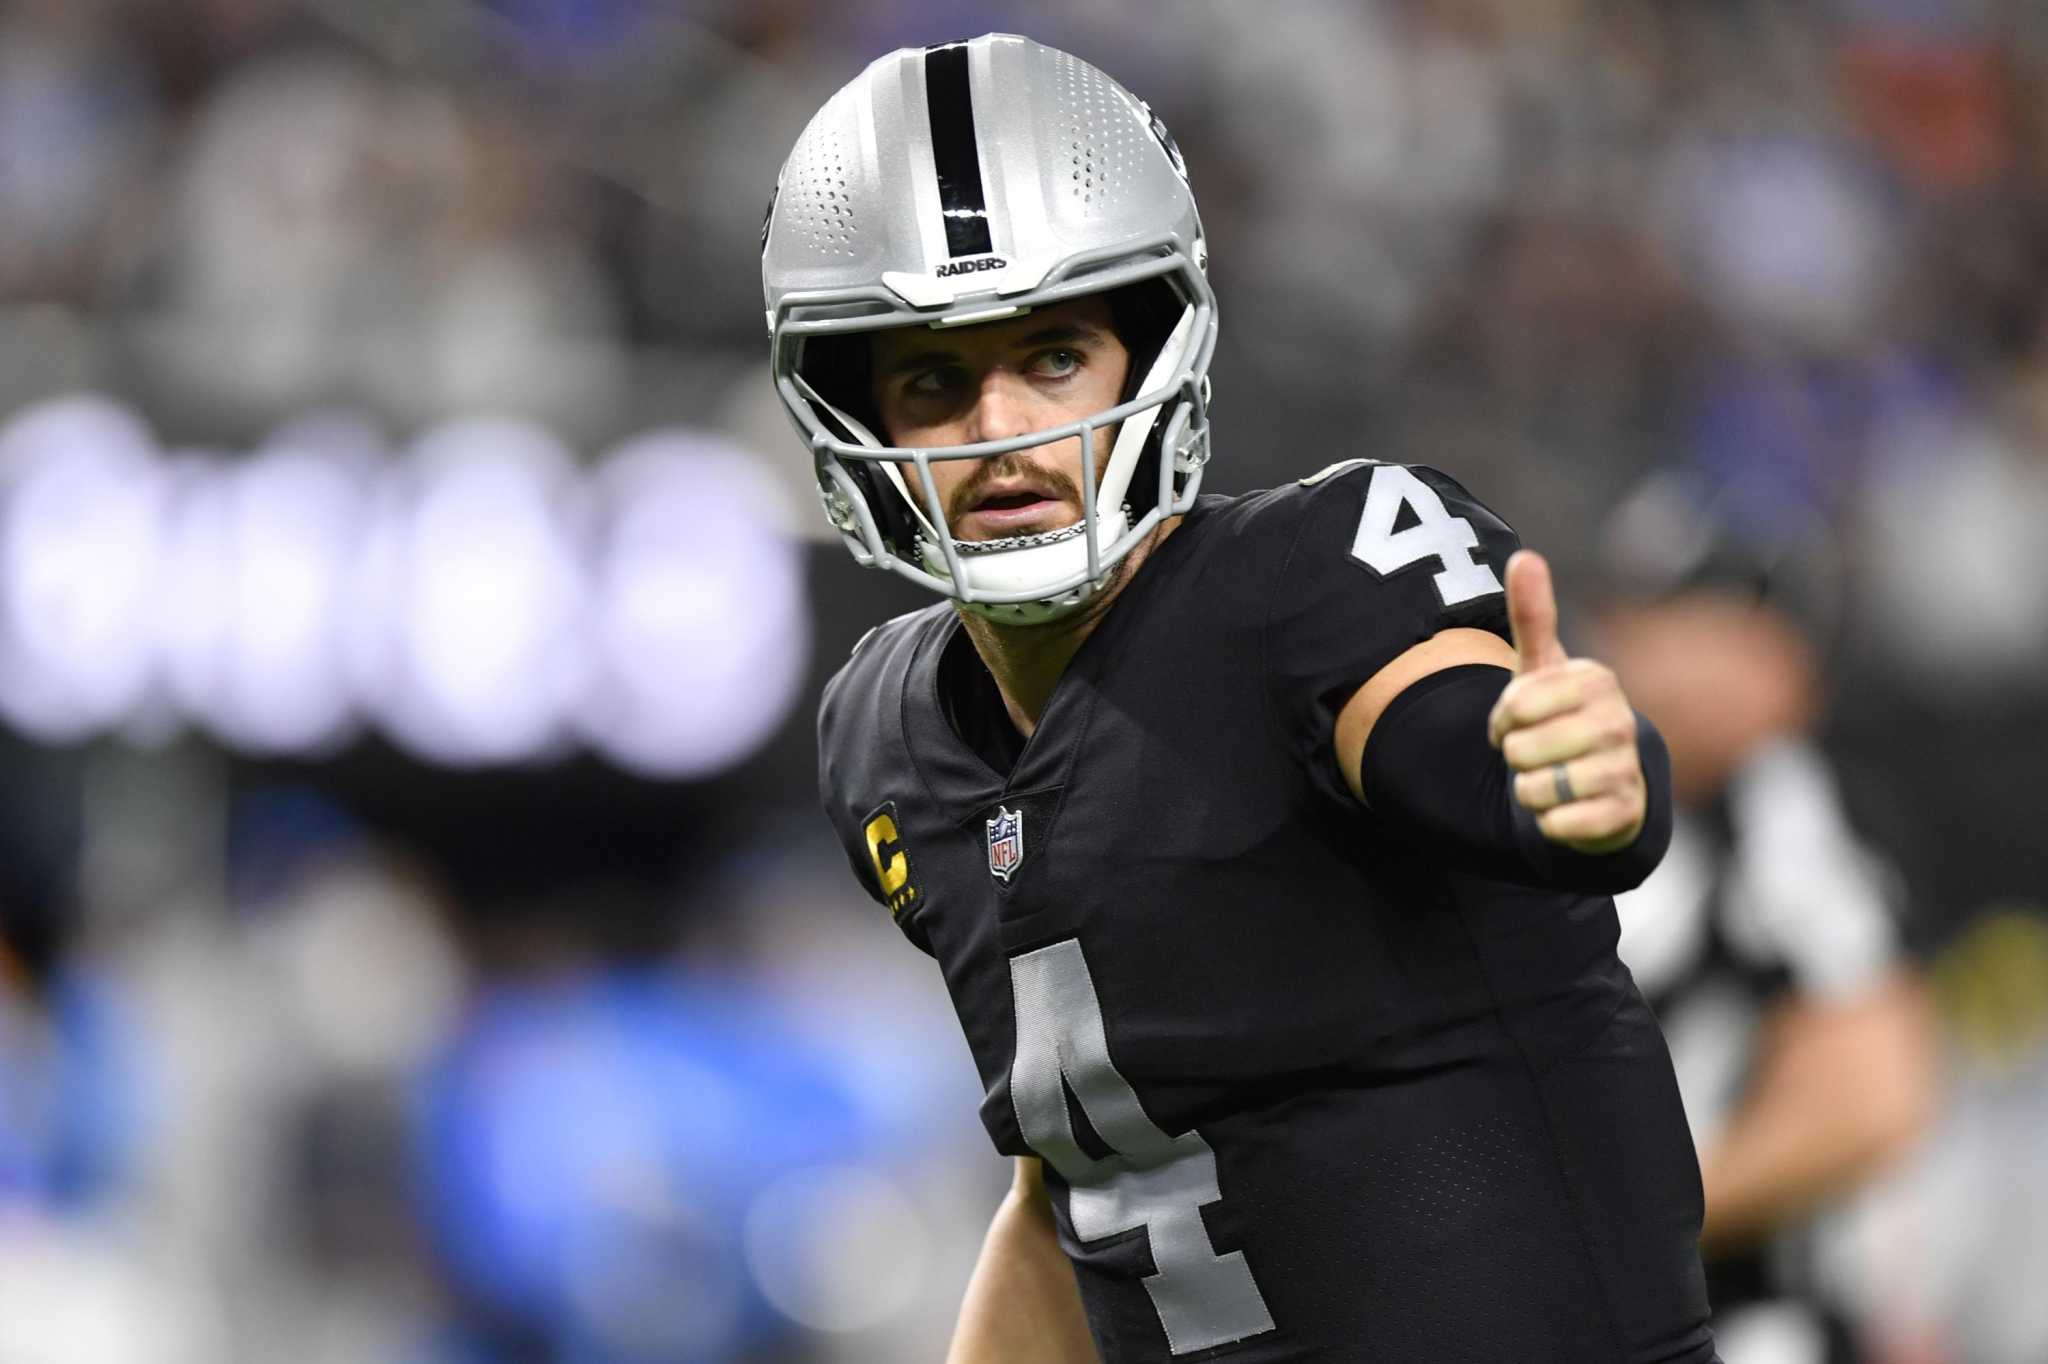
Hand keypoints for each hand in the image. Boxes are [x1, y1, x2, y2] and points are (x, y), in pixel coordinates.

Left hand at [1486, 550, 1645, 852]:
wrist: (1602, 782)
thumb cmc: (1561, 716)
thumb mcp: (1541, 668)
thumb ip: (1533, 616)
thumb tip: (1525, 555)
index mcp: (1595, 679)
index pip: (1514, 705)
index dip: (1502, 720)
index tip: (1516, 721)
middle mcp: (1618, 720)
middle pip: (1521, 750)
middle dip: (1515, 758)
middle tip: (1534, 753)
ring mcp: (1625, 768)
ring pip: (1536, 789)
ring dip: (1528, 791)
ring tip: (1548, 779)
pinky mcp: (1624, 814)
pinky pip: (1559, 824)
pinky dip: (1549, 822)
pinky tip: (1565, 810)